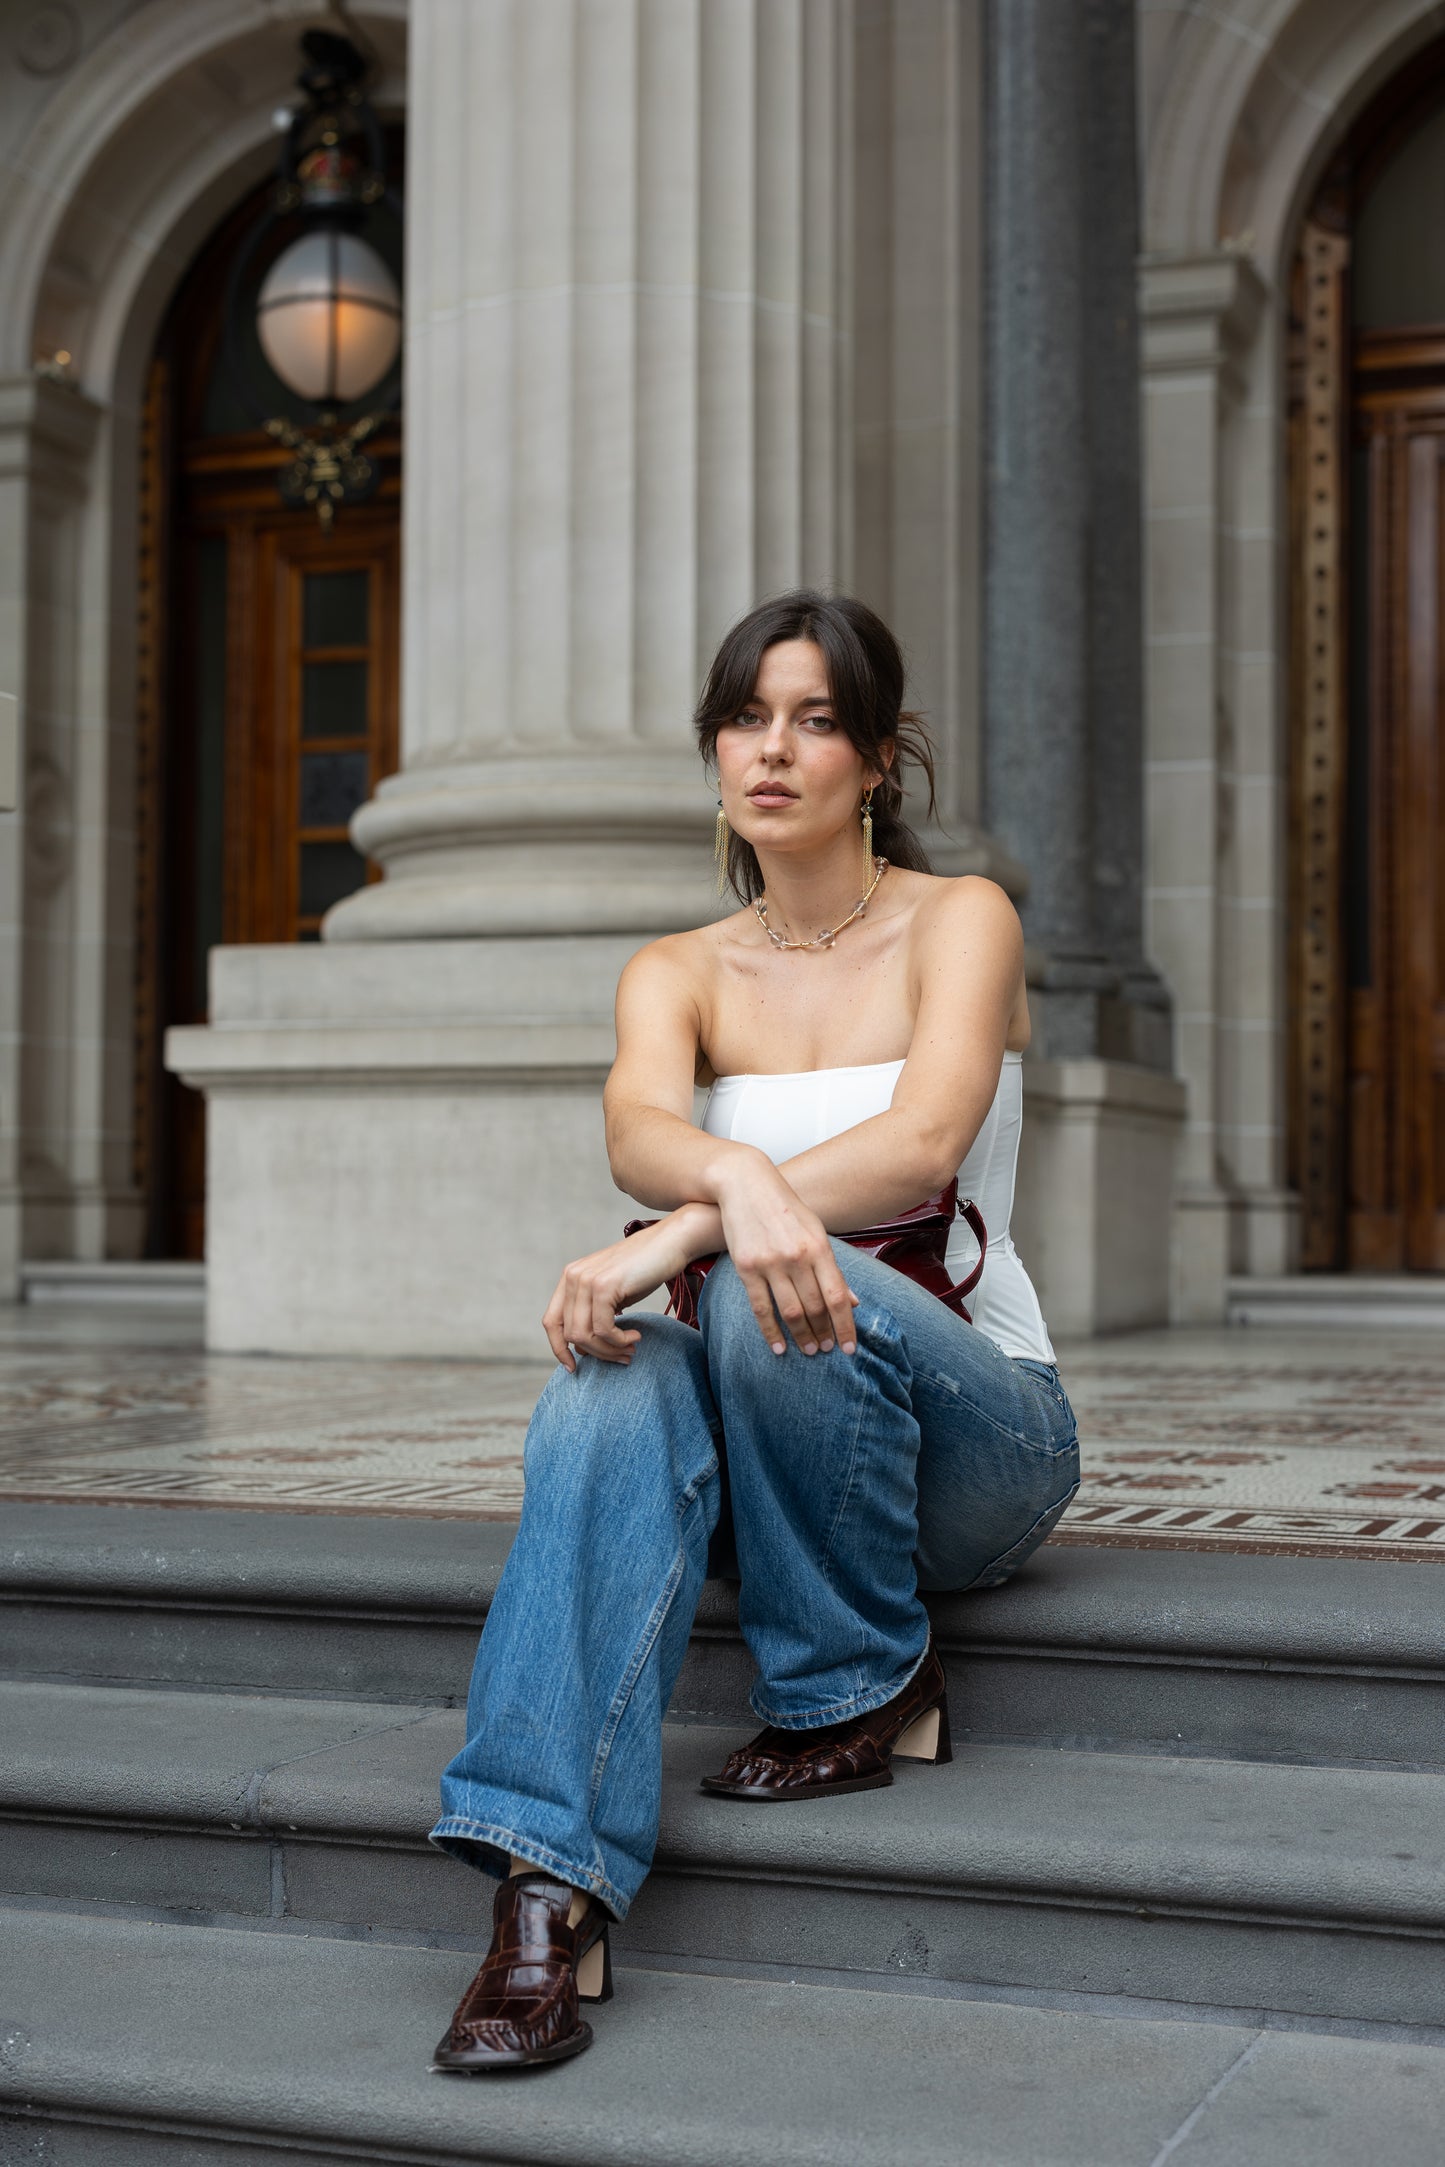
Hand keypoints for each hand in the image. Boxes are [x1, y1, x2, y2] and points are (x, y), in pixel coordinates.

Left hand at [542, 1212, 699, 1370]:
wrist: (671, 1242)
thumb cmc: (645, 1269)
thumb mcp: (612, 1293)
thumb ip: (593, 1314)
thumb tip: (583, 1348)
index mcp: (570, 1278)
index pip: (551, 1322)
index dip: (559, 1349)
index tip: (574, 1368)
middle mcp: (573, 1277)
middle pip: (570, 1335)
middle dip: (597, 1353)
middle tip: (623, 1357)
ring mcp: (586, 1280)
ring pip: (585, 1335)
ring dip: (610, 1350)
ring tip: (630, 1349)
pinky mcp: (604, 1286)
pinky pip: (603, 1329)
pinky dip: (619, 1340)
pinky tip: (635, 1336)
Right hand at [714, 1152, 859, 1358]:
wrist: (745, 1184)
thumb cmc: (785, 1208)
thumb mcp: (816, 1231)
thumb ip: (832, 1267)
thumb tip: (852, 1301)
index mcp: (819, 1247)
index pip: (837, 1296)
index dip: (845, 1326)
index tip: (849, 1348)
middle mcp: (797, 1257)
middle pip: (815, 1307)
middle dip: (823, 1333)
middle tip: (826, 1350)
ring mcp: (770, 1263)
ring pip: (790, 1311)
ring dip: (801, 1336)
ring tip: (809, 1350)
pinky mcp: (747, 1267)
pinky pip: (761, 1308)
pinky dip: (770, 1331)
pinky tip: (778, 1347)